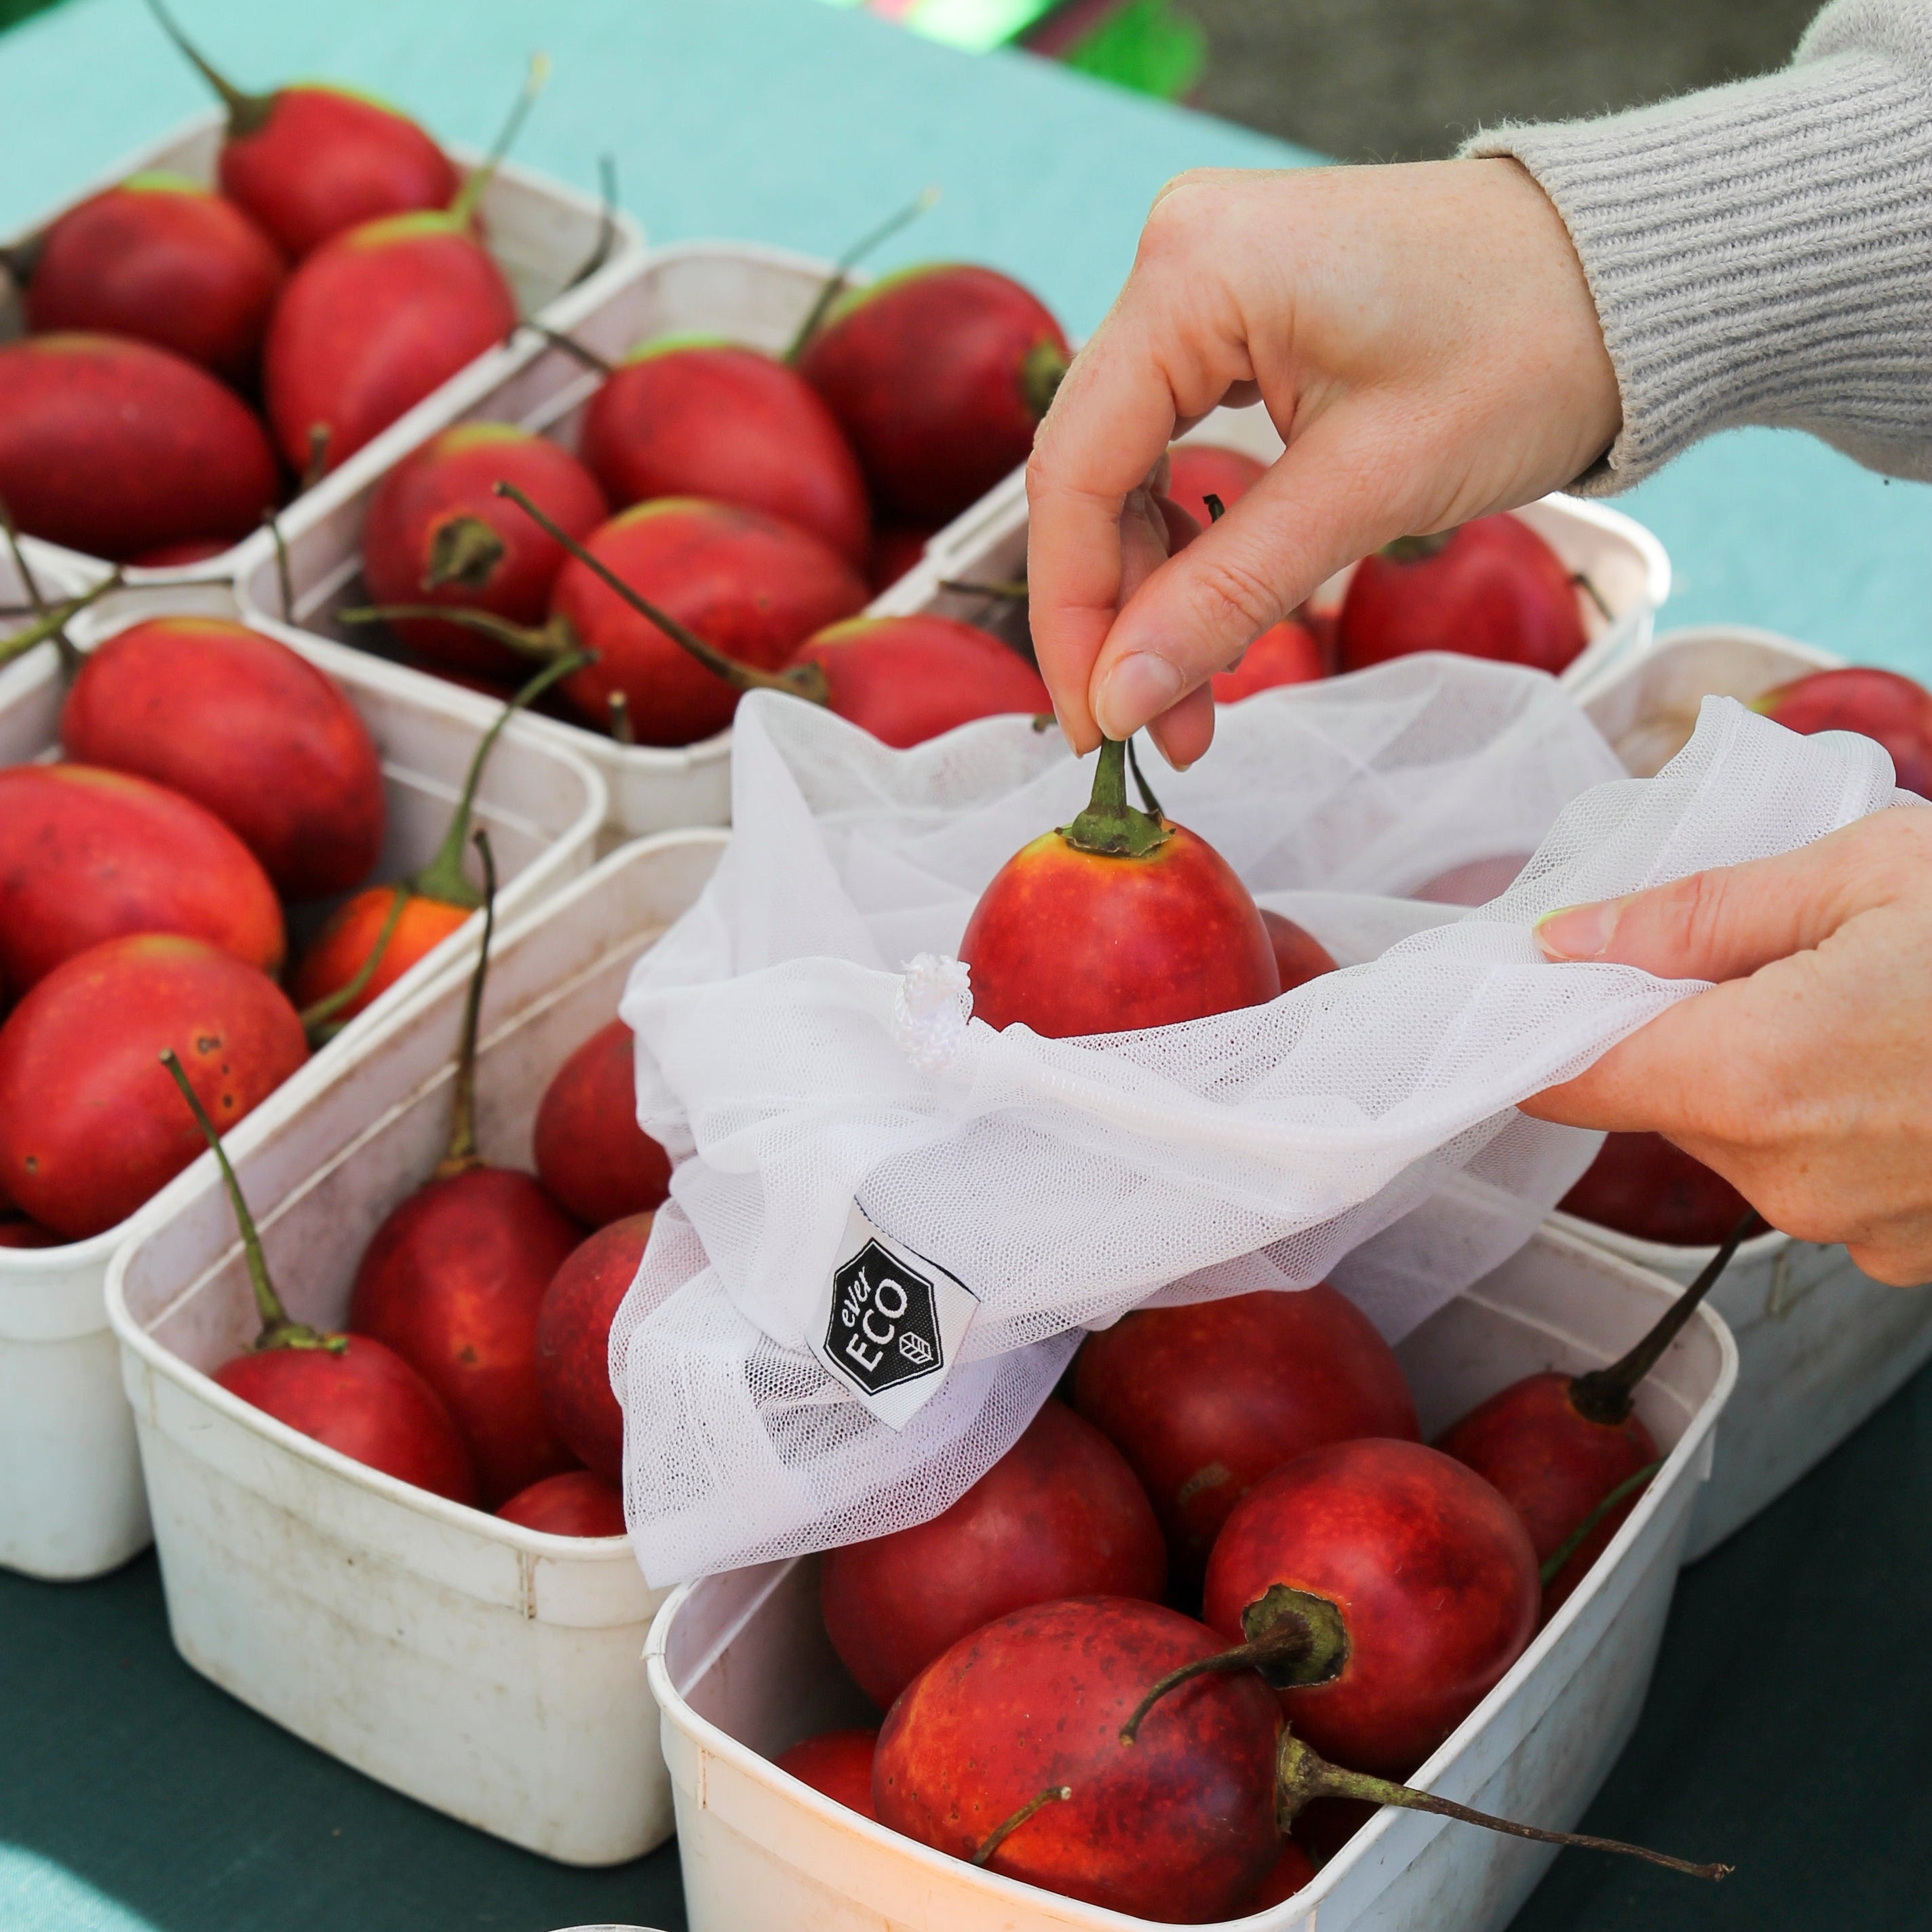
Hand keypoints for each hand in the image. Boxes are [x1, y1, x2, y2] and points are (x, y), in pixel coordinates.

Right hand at [1025, 159, 1619, 766]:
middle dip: (1115, 617)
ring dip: (1152, 592)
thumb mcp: (1370, 489)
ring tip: (1189, 704)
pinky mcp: (1242, 319)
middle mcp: (1176, 262)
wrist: (1633, 280)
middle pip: (1091, 474)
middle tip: (1145, 732)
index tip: (1093, 727)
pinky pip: (1179, 446)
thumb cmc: (1530, 350)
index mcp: (1192, 273)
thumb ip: (1225, 595)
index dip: (1072, 616)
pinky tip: (1208, 622)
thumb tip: (1117, 700)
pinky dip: (1193, 543)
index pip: (1076, 472)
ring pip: (1130, 472)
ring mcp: (1206, 286)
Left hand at [1521, 809, 1931, 1285]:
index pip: (1569, 1077)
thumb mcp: (1865, 870)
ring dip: (1758, 1071)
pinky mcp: (1909, 1256)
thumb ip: (1696, 914)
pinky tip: (1903, 1061)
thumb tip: (1567, 940)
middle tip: (1751, 947)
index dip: (1535, 1025)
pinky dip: (1828, 1118)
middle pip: (1658, 1101)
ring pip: (1736, 1139)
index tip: (1520, 981)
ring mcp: (1854, 1230)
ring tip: (1856, 997)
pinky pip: (1814, 1176)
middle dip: (1675, 1026)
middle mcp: (1790, 1180)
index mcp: (1757, 1078)